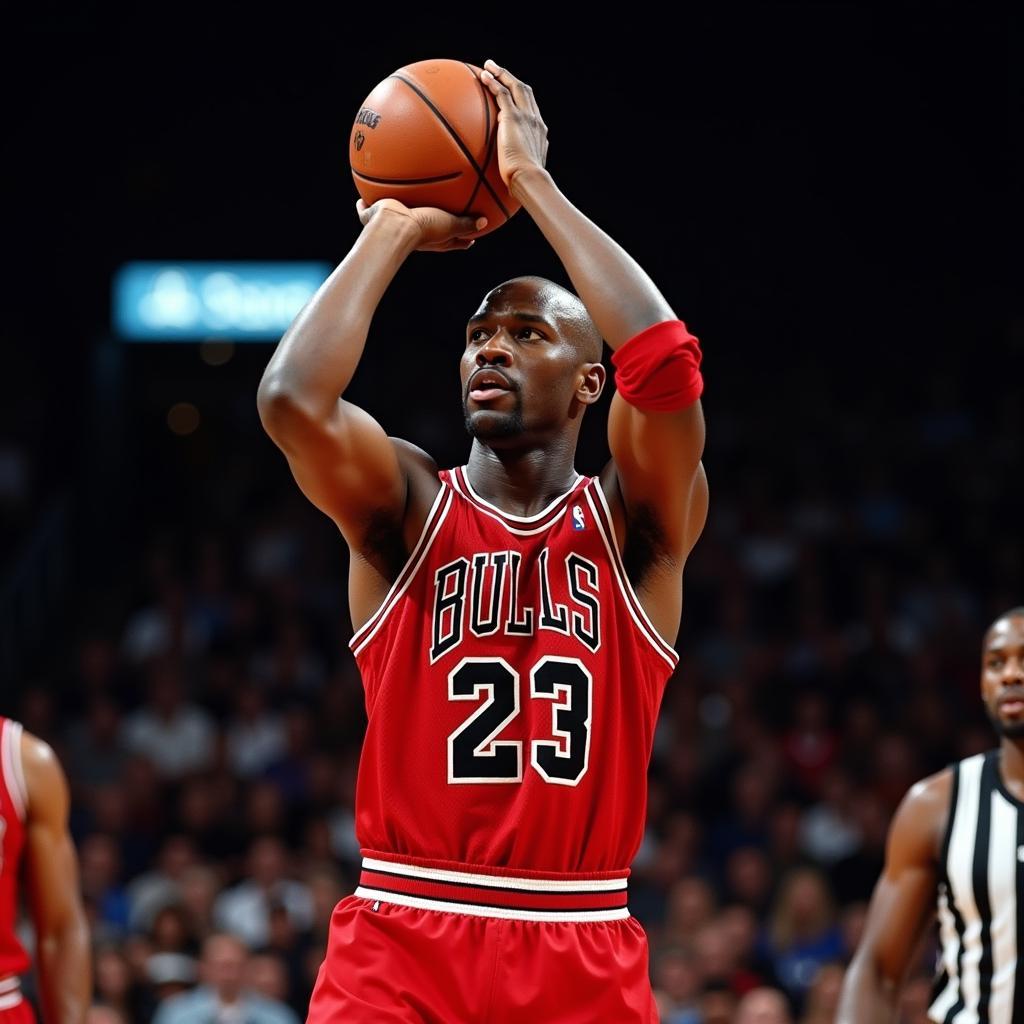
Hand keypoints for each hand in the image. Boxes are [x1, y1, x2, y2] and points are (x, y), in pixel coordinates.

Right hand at [356, 198, 486, 251]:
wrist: (394, 226)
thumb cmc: (421, 227)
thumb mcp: (448, 224)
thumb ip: (466, 223)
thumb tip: (485, 222)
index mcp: (433, 240)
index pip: (453, 242)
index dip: (463, 239)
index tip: (472, 237)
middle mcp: (413, 236)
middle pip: (426, 232)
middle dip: (434, 225)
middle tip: (443, 217)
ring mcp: (393, 227)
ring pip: (397, 220)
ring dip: (400, 215)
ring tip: (398, 203)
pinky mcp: (373, 220)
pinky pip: (367, 210)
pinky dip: (363, 206)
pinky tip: (361, 198)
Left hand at [480, 60, 548, 189]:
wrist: (529, 178)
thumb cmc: (526, 183)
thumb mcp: (524, 173)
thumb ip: (517, 167)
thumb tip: (506, 177)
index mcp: (539, 133)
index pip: (531, 109)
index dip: (521, 98)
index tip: (511, 93)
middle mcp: (535, 121)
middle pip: (525, 92)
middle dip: (512, 78)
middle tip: (499, 71)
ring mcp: (526, 117)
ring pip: (515, 87)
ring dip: (502, 74)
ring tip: (489, 66)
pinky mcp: (514, 117)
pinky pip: (502, 94)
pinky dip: (494, 83)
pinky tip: (483, 76)